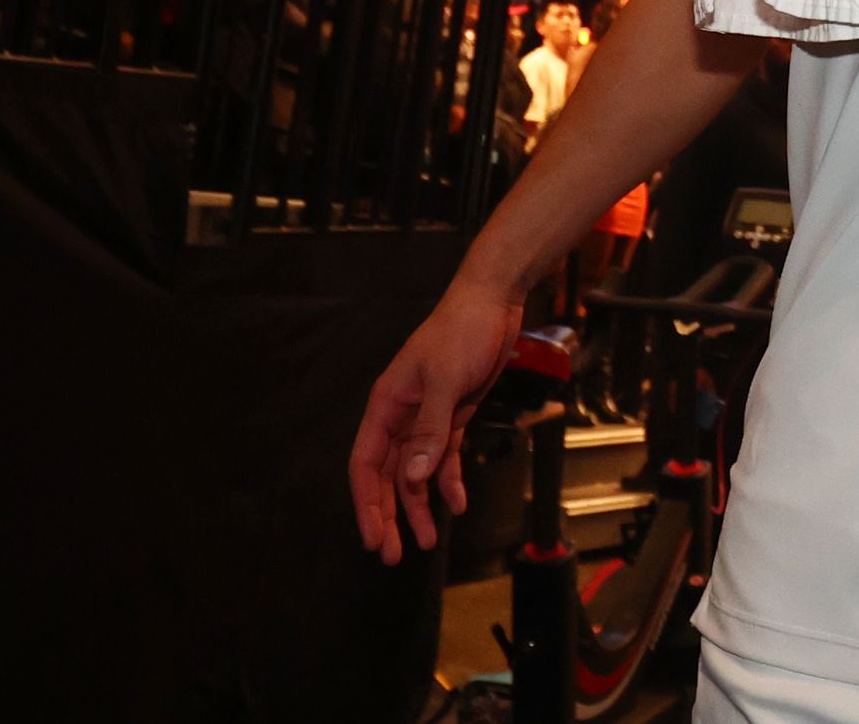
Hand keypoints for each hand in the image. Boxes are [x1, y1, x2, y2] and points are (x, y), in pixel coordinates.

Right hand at [349, 279, 524, 565]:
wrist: (492, 302)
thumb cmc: (461, 333)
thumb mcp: (445, 381)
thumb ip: (429, 430)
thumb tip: (412, 478)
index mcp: (386, 406)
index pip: (365, 465)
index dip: (367, 504)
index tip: (372, 538)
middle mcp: (400, 416)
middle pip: (388, 476)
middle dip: (390, 515)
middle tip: (393, 556)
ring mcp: (426, 417)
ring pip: (415, 472)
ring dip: (418, 506)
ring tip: (427, 543)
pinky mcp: (452, 415)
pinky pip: (443, 456)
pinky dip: (447, 480)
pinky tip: (456, 503)